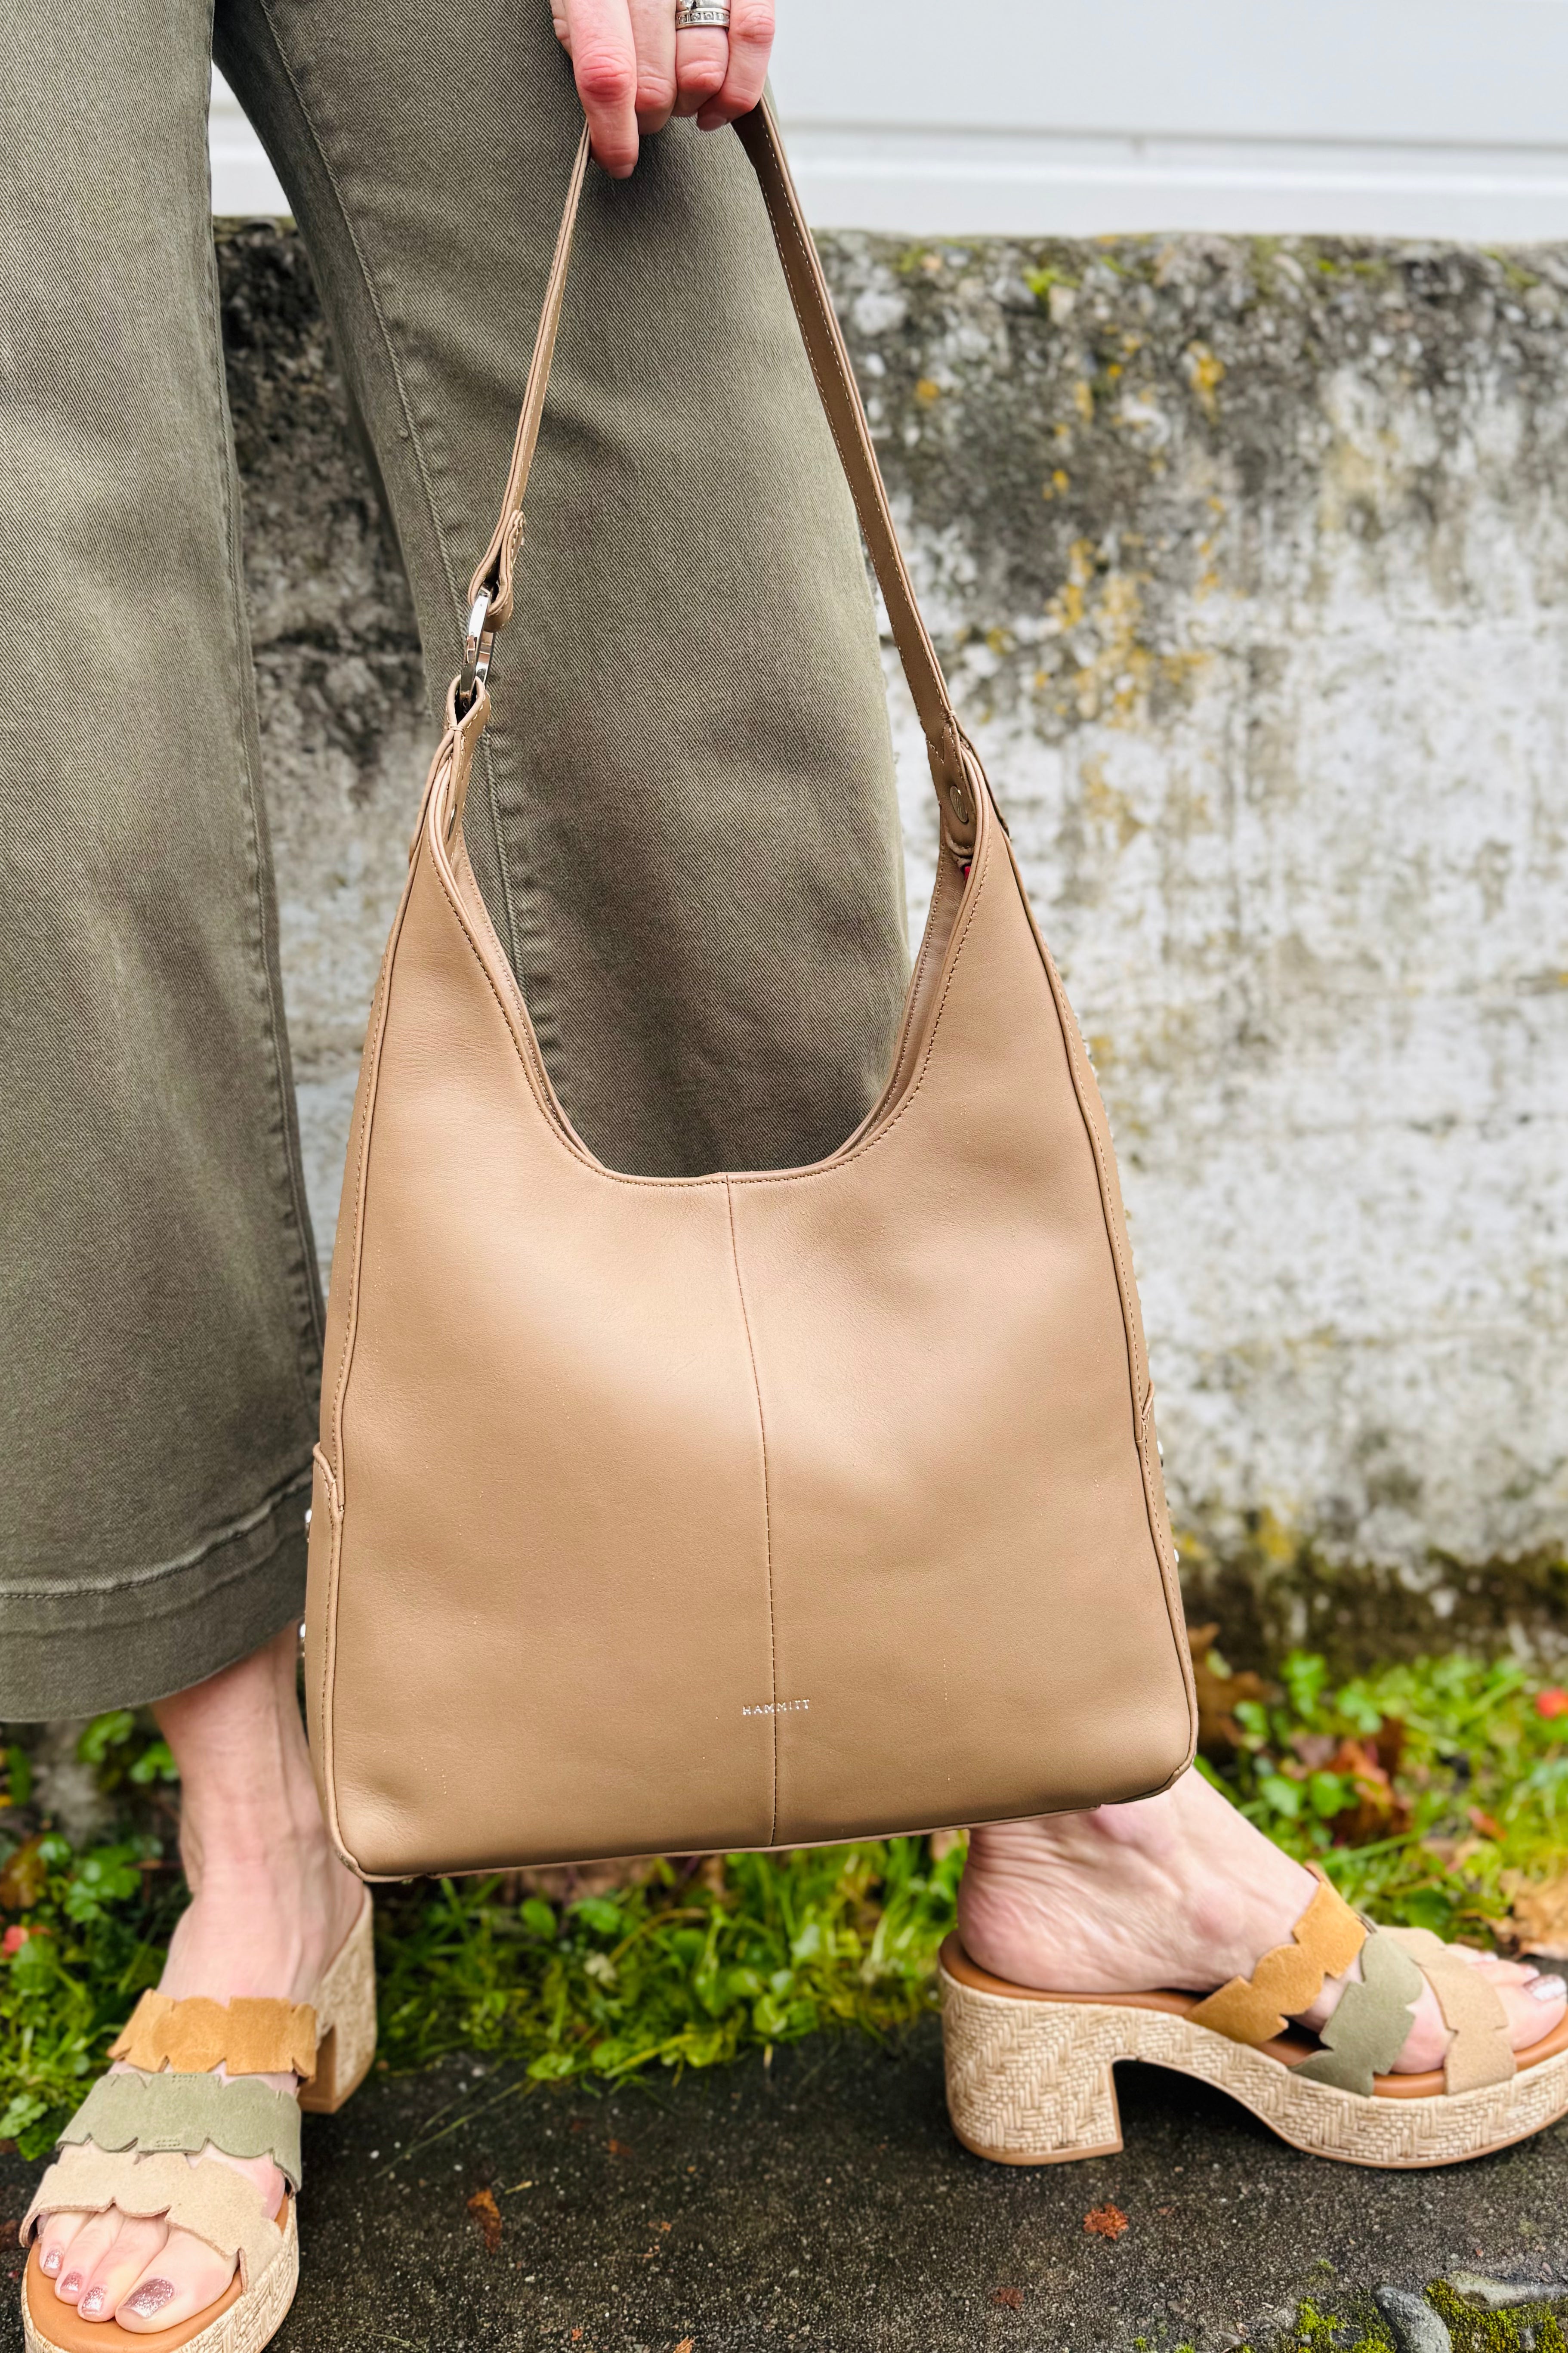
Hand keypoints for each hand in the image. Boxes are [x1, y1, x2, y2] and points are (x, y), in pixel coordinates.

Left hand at [550, 0, 774, 178]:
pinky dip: (738, 89)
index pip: (608, 71)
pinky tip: (716, 107)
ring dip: (690, 105)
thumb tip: (606, 119)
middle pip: (658, 84)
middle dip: (650, 117)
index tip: (618, 161)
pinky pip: (754, 37)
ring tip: (677, 93)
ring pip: (705, 72)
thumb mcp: (574, 4)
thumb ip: (585, 50)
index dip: (614, 130)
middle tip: (645, 112)